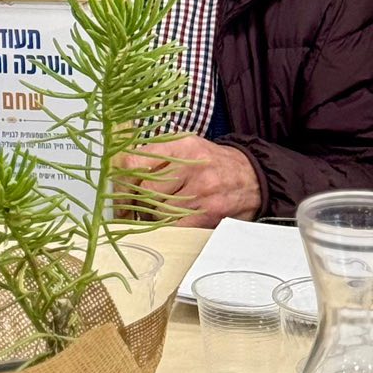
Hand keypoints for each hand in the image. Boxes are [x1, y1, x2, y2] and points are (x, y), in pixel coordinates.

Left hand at [117, 135, 262, 226]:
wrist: (252, 177)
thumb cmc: (212, 162)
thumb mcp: (187, 146)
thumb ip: (157, 155)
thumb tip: (121, 172)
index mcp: (181, 145)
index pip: (134, 162)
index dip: (122, 181)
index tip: (119, 191)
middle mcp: (190, 166)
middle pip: (144, 190)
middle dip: (138, 202)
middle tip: (138, 206)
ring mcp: (200, 192)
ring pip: (157, 211)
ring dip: (153, 216)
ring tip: (161, 210)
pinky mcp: (207, 214)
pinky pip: (174, 226)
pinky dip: (168, 227)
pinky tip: (173, 221)